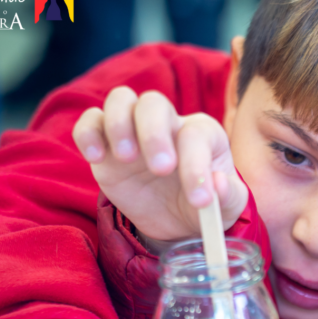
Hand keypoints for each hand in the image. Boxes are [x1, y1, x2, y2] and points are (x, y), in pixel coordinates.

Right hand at [72, 86, 248, 242]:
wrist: (175, 219)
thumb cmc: (202, 204)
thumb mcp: (228, 207)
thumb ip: (229, 196)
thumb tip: (218, 184)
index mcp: (203, 133)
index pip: (196, 135)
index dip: (197, 167)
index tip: (199, 201)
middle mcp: (168, 123)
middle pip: (154, 103)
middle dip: (154, 134)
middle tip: (160, 170)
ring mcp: (133, 129)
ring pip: (120, 99)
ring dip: (119, 124)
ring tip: (127, 158)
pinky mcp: (106, 143)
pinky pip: (89, 121)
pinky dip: (88, 133)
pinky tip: (96, 159)